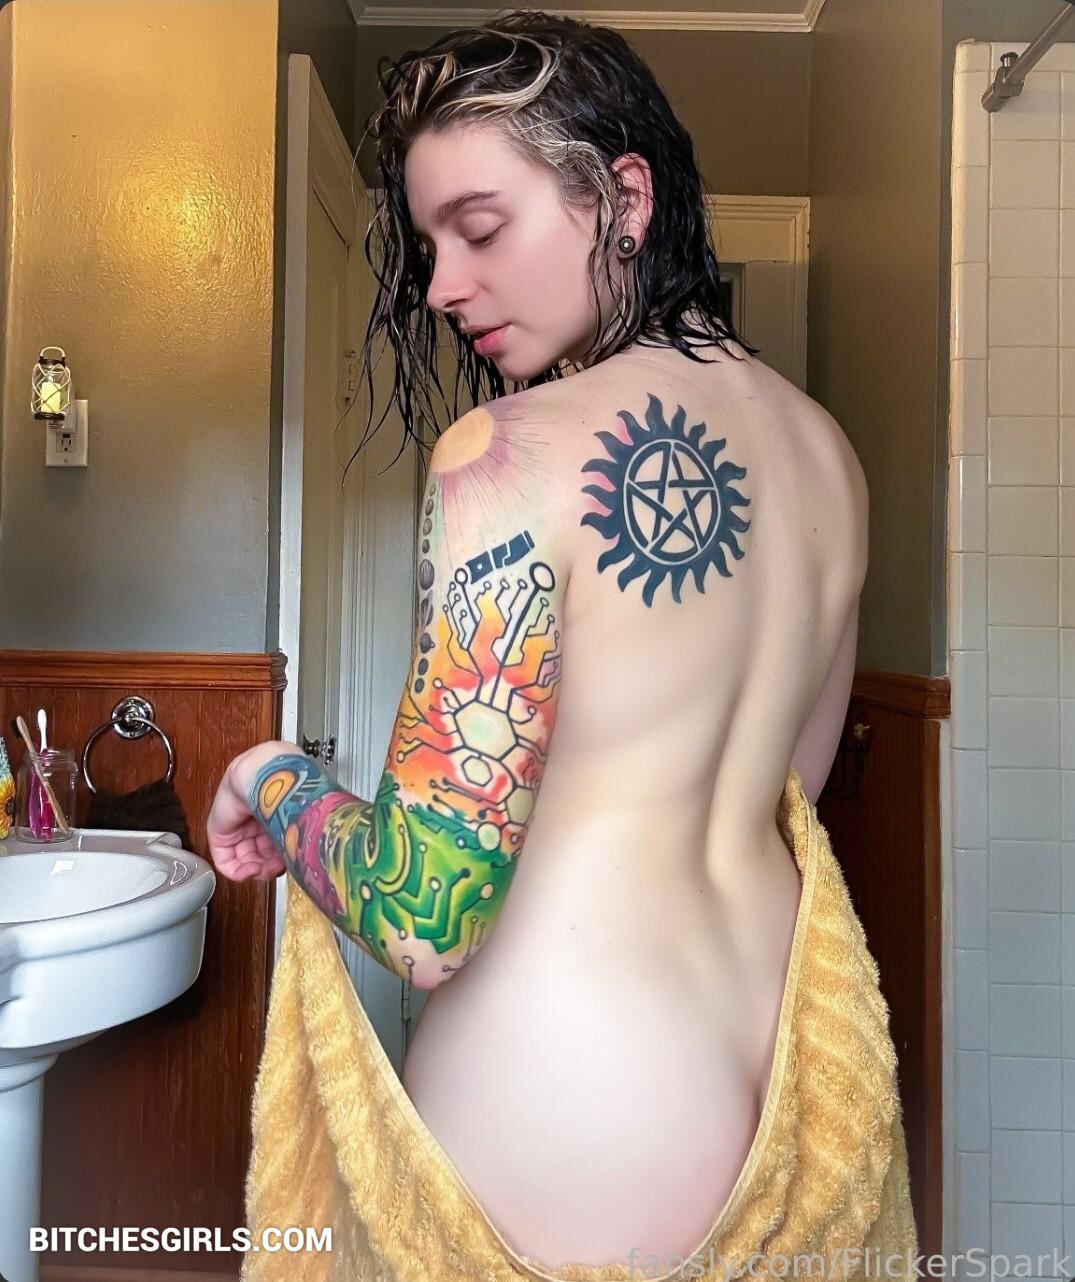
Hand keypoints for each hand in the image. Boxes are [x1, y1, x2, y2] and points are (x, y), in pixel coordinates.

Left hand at [205, 741, 298, 881]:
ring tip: (265, 869)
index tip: (291, 863)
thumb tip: (304, 863)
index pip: (277, 847)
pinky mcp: (219, 834)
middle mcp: (255, 822)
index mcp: (273, 816)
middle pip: (262, 856)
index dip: (284, 860)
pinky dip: (238, 872)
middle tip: (278, 869)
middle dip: (271, 867)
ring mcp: (238, 828)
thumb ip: (300, 840)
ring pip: (245, 862)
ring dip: (257, 871)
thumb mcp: (298, 819)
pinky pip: (225, 862)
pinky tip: (251, 870)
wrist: (264, 774)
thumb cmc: (286, 787)